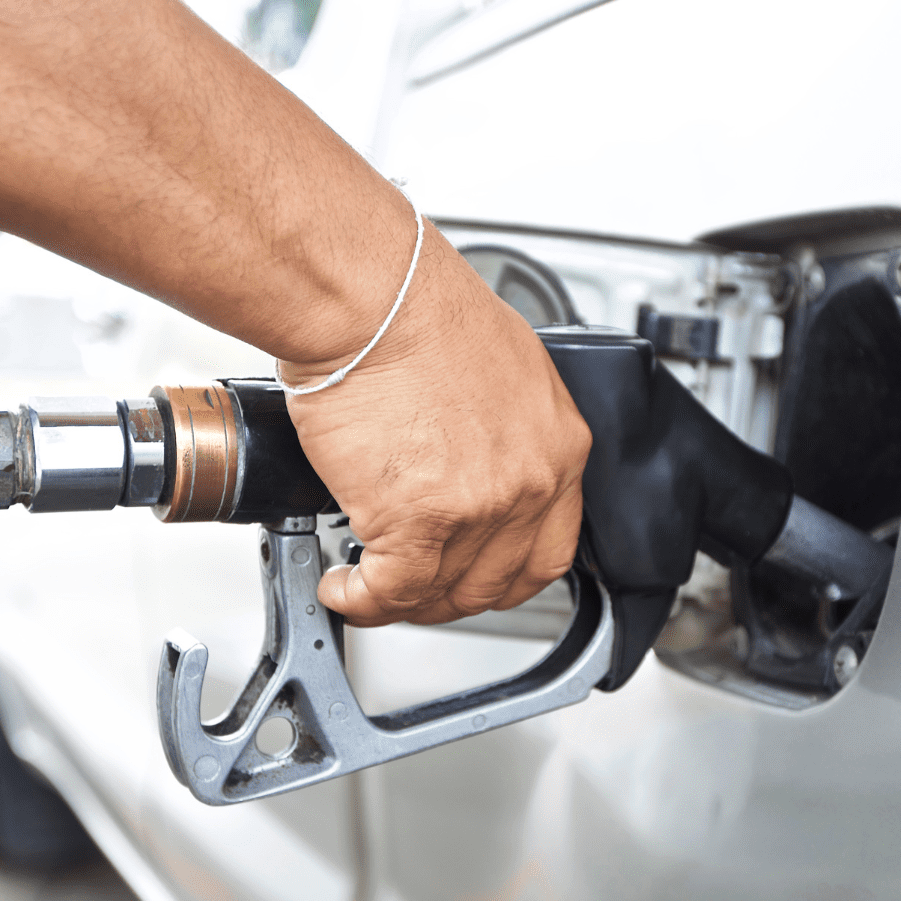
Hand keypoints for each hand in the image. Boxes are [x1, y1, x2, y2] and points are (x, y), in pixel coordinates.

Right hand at [281, 226, 591, 626]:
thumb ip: (500, 426)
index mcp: (557, 442)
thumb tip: (469, 455)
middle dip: (447, 596)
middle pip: (496, 581)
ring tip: (368, 586)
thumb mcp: (500, 364)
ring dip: (400, 602)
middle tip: (411, 587)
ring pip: (443, 594)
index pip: (547, 547)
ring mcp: (480, 507)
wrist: (372, 298)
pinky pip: (392, 591)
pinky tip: (343, 586)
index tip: (470, 574)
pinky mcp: (419, 522)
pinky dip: (361, 600)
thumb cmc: (414, 307)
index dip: (501, 574)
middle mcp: (530, 480)